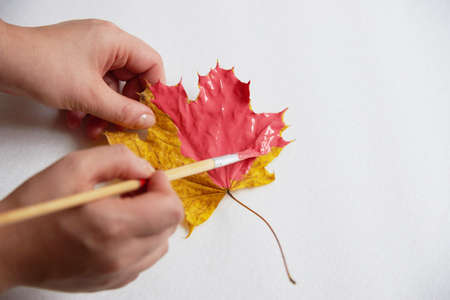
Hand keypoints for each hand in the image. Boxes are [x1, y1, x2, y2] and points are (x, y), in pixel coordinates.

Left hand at [0, 19, 164, 137]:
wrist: (1, 61)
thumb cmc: (42, 66)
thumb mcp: (90, 95)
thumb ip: (123, 111)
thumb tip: (147, 120)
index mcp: (115, 41)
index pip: (151, 64)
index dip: (154, 90)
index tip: (151, 113)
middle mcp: (106, 44)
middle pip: (132, 79)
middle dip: (126, 106)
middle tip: (122, 125)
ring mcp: (91, 54)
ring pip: (112, 87)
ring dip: (106, 111)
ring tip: (95, 129)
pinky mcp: (77, 64)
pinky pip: (95, 87)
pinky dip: (91, 105)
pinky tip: (78, 120)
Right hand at [0, 145, 183, 291]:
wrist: (9, 250)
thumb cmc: (36, 209)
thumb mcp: (74, 167)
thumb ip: (118, 159)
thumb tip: (146, 170)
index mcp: (114, 226)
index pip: (170, 210)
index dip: (165, 187)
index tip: (149, 177)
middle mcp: (121, 256)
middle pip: (169, 227)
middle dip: (159, 202)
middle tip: (134, 190)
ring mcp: (118, 274)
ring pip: (160, 244)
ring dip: (152, 222)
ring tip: (124, 209)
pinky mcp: (112, 282)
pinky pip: (144, 259)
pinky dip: (140, 241)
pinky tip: (117, 229)